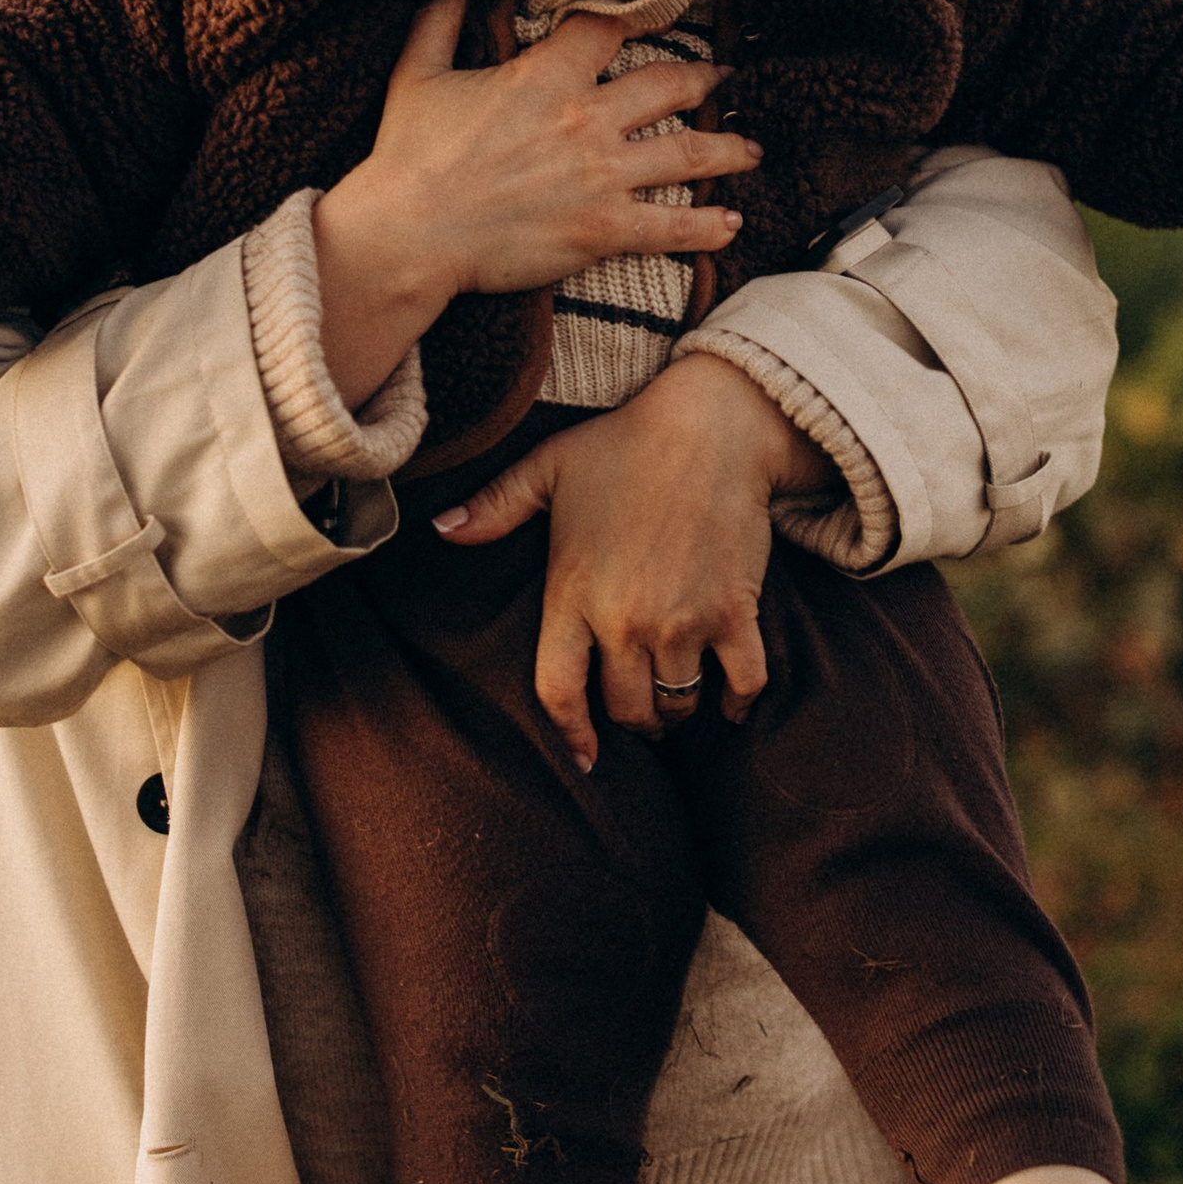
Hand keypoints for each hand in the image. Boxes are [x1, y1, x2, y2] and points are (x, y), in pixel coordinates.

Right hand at [310, 0, 761, 409]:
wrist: (411, 233)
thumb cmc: (409, 158)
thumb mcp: (417, 77)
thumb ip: (438, 23)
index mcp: (546, 77)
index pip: (606, 31)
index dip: (634, 20)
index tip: (657, 20)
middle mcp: (586, 120)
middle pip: (668, 87)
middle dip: (702, 81)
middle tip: (723, 79)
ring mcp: (603, 176)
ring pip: (686, 154)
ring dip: (726, 150)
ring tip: (750, 149)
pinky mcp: (604, 229)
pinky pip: (671, 225)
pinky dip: (707, 227)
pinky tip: (732, 225)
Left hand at [434, 356, 838, 768]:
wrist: (712, 426)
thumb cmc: (624, 444)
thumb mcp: (548, 468)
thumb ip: (495, 507)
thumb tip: (439, 529)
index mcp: (571, 594)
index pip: (558, 691)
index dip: (570, 734)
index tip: (584, 757)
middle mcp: (624, 620)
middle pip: (625, 710)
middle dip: (630, 722)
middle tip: (636, 713)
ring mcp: (682, 621)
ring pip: (677, 705)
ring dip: (676, 714)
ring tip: (674, 705)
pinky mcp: (734, 613)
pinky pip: (742, 684)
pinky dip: (738, 702)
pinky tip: (730, 703)